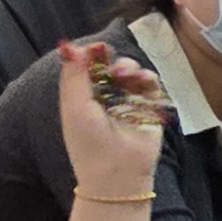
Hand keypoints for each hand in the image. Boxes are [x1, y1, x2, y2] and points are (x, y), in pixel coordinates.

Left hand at [52, 38, 163, 198]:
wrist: (117, 174)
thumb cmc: (89, 143)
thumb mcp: (74, 107)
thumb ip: (73, 75)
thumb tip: (70, 46)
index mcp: (83, 98)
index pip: (88, 68)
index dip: (92, 55)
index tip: (97, 48)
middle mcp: (105, 99)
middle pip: (110, 66)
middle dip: (111, 59)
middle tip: (109, 60)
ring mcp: (129, 103)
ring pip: (132, 72)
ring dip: (129, 67)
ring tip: (125, 74)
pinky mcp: (149, 109)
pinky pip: (151, 85)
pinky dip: (147, 77)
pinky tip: (141, 80)